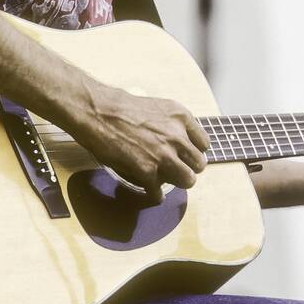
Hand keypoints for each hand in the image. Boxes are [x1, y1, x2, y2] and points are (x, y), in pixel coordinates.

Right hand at [72, 82, 209, 201]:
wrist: (99, 112)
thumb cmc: (123, 108)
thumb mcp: (159, 108)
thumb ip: (173, 125)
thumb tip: (180, 142)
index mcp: (182, 118)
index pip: (204, 144)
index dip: (194, 151)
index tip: (186, 155)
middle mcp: (178, 137)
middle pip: (199, 164)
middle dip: (188, 168)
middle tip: (177, 169)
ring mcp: (164, 155)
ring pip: (188, 180)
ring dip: (177, 182)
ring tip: (167, 180)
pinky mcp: (147, 172)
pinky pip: (159, 193)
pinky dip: (154, 195)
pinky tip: (151, 192)